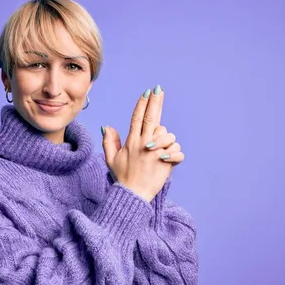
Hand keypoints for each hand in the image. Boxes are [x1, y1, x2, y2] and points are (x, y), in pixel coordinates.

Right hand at [102, 86, 183, 202]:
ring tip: (162, 151)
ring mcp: (156, 153)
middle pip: (151, 118)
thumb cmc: (122, 177)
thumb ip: (109, 141)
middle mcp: (144, 144)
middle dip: (155, 102)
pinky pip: (177, 151)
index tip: (147, 92)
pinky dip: (176, 155)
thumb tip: (107, 126)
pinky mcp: (166, 163)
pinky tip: (170, 160)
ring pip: (168, 135)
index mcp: (132, 142)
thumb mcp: (111, 159)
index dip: (142, 104)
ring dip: (168, 139)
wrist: (133, 195)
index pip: (137, 118)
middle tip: (159, 89)